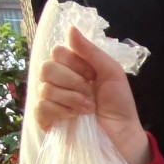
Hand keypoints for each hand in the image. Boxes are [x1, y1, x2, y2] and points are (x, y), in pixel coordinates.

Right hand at [37, 27, 149, 163]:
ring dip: (71, 98)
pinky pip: (41, 108)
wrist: (123, 135)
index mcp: (72, 68)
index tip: (92, 74)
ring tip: (89, 108)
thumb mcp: (111, 72)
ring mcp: (51, 102)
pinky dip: (60, 111)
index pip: (57, 52)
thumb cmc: (119, 104)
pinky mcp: (47, 122)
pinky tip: (75, 117)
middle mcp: (58, 82)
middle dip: (72, 81)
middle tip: (90, 92)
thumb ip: (91, 51)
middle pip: (47, 68)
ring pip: (44, 88)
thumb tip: (70, 29)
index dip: (75, 62)